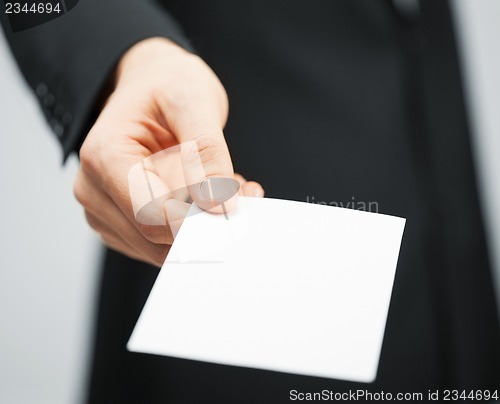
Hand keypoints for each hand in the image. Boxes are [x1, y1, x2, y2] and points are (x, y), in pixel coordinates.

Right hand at [73, 38, 263, 266]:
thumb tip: (218, 204)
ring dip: (201, 224)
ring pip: (161, 246)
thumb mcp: (192, 101)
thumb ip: (206, 152)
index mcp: (104, 157)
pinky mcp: (122, 222)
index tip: (238, 203)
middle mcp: (93, 189)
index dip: (199, 218)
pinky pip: (162, 242)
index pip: (152, 215)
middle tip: (241, 189)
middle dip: (204, 221)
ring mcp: (105, 210)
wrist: (150, 84)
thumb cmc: (166, 85)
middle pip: (156, 237)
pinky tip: (207, 194)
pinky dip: (192, 225)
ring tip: (223, 184)